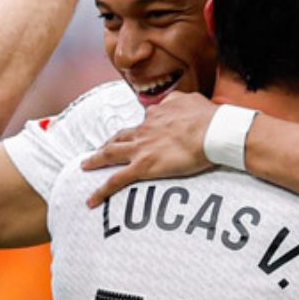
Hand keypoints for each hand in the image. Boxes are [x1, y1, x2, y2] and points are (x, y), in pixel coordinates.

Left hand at [79, 91, 216, 206]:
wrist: (212, 130)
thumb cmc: (208, 117)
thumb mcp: (191, 99)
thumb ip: (179, 100)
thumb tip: (176, 101)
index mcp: (157, 113)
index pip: (145, 121)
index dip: (142, 129)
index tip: (143, 135)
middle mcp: (144, 129)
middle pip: (120, 136)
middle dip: (109, 143)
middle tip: (102, 149)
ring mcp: (141, 147)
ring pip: (110, 153)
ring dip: (96, 159)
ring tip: (86, 165)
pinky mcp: (143, 166)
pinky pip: (116, 180)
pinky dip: (101, 191)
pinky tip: (91, 200)